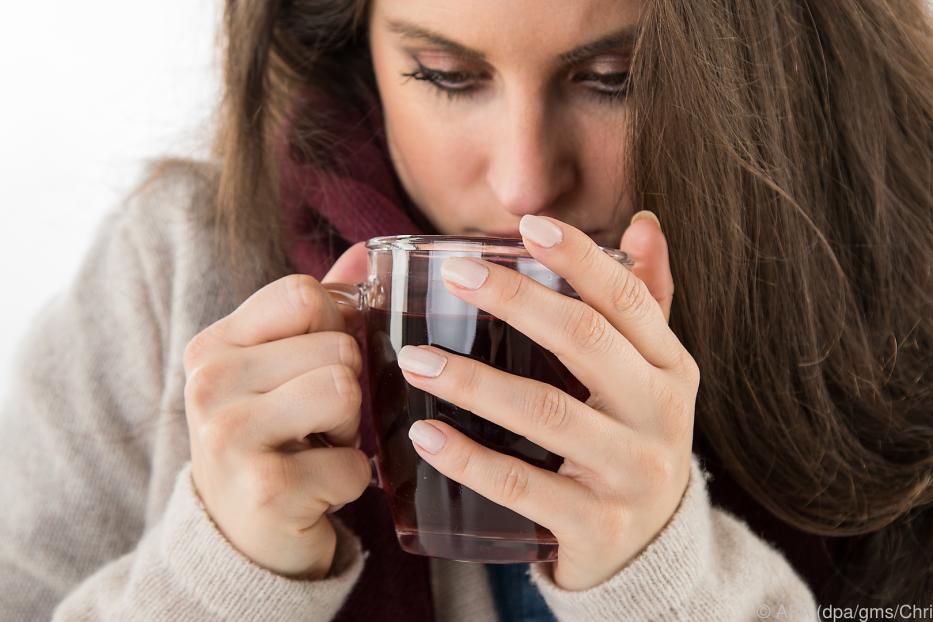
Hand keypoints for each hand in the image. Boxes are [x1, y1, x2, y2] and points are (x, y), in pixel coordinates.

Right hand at [183, 243, 370, 578]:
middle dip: (347, 388)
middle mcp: (209, 384)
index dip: (335, 326)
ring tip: (318, 447)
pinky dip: (350, 481)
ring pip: (346, 390)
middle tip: (314, 422)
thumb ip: (321, 308)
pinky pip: (355, 464)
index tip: (315, 364)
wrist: (239, 538)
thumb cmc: (270, 439)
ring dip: (351, 430)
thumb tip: (367, 253)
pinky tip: (316, 490)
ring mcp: (230, 437)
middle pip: (337, 345)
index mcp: (213, 345)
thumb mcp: (280, 368)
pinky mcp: (266, 490)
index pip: (305, 293)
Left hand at [397, 214, 697, 590]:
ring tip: (417, 359)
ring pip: (546, 411)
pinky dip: (470, 460)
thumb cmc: (630, 440)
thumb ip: (643, 302)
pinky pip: (524, 486)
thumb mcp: (649, 374)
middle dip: (515, 299)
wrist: (650, 549)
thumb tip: (642, 223)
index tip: (528, 225)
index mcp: (670, 368)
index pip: (628, 298)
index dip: (580, 257)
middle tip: (454, 275)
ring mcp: (634, 472)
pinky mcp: (599, 526)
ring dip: (474, 381)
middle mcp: (662, 414)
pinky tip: (426, 435)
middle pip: (584, 340)